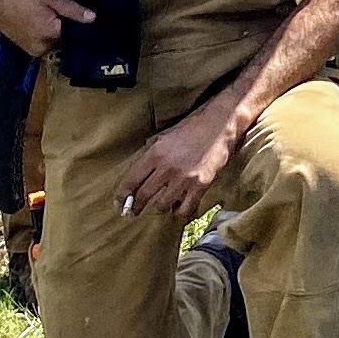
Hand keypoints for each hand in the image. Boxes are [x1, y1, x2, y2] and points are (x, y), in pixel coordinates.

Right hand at [0, 0, 88, 60]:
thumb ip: (71, 10)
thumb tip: (92, 18)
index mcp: (51, 35)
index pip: (75, 33)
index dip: (76, 22)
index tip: (73, 14)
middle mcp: (42, 48)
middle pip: (64, 39)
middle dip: (63, 26)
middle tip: (53, 10)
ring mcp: (33, 51)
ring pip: (53, 42)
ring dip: (52, 31)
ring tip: (41, 14)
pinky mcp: (27, 50)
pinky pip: (43, 43)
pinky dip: (43, 34)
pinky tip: (36, 21)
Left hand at [116, 94, 240, 222]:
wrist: (219, 125)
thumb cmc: (191, 129)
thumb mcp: (164, 137)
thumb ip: (150, 156)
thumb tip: (137, 177)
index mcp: (155, 153)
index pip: (132, 180)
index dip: (123, 195)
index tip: (119, 204)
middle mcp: (167, 167)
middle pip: (144, 196)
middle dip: (136, 207)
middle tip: (133, 212)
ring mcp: (184, 178)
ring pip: (161, 205)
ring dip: (158, 208)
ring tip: (158, 206)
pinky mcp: (200, 185)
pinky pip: (184, 209)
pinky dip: (179, 211)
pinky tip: (177, 207)